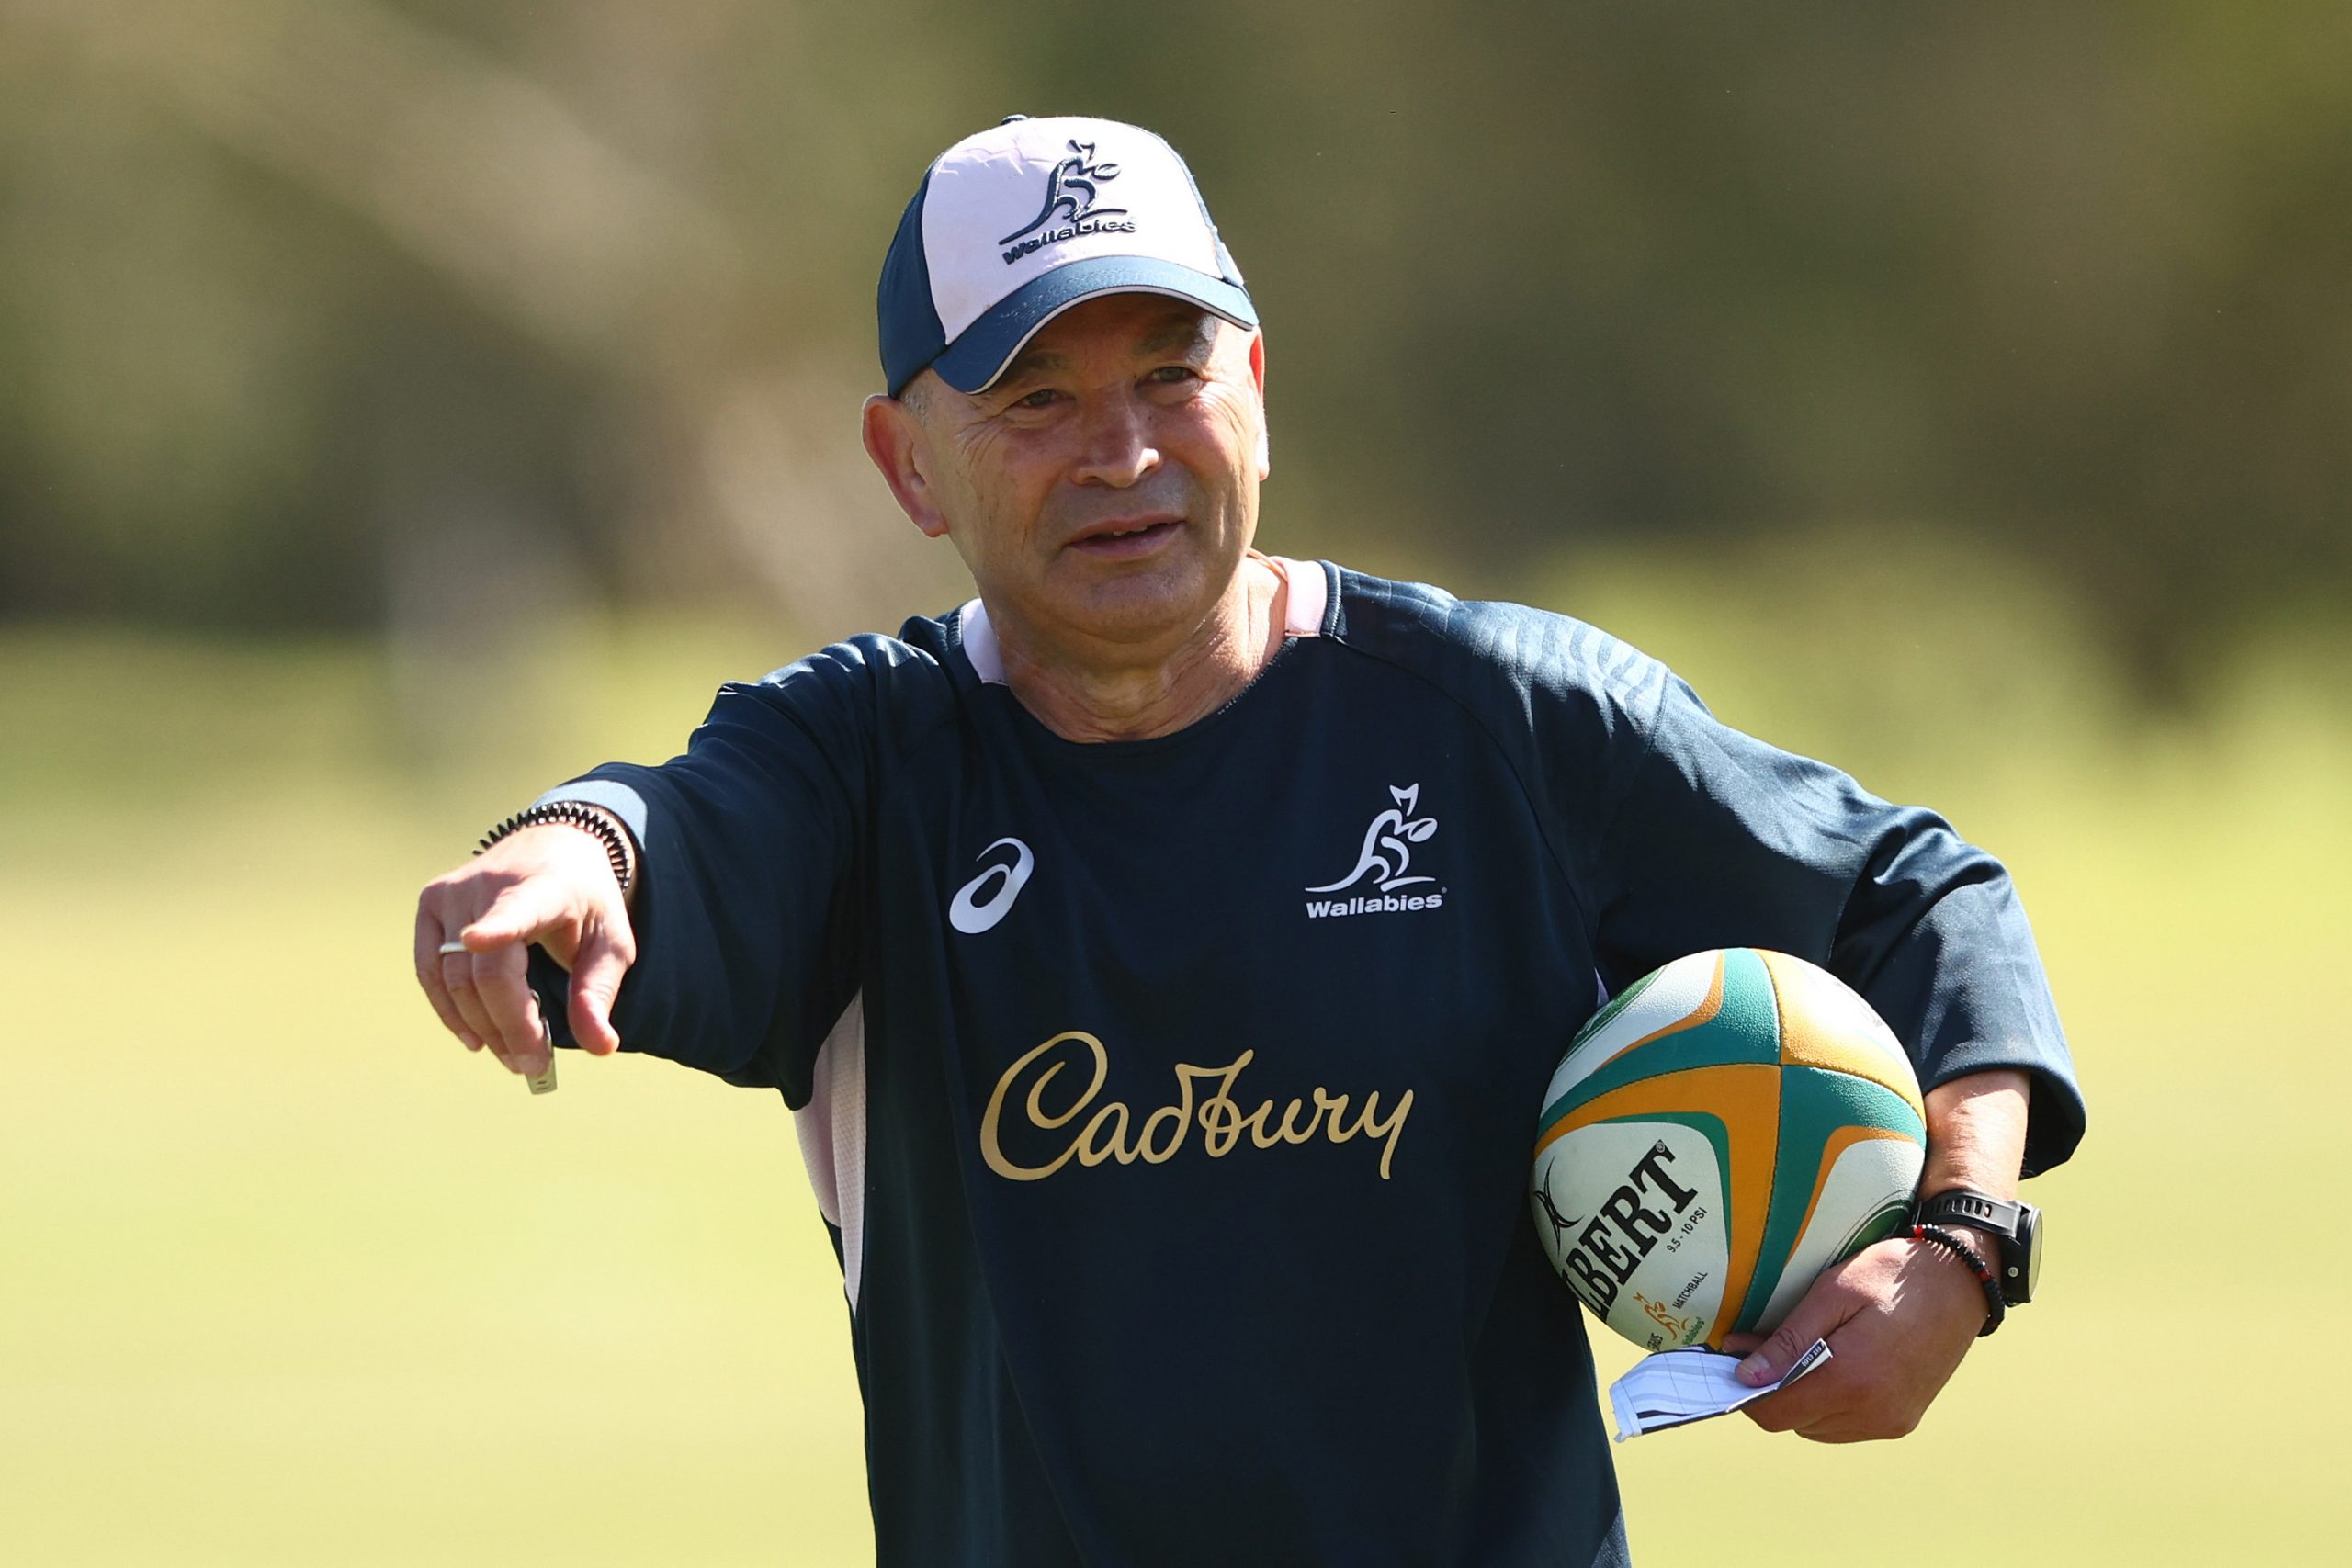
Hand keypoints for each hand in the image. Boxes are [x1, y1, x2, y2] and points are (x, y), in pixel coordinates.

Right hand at [413, 822, 635, 1077]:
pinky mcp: (431, 901)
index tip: (478, 941)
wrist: (552, 849)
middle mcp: (491, 882)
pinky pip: (429, 969)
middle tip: (533, 1066)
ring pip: (454, 978)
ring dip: (482, 1027)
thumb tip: (601, 1048)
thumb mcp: (610, 942)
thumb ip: (599, 992)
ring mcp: (454, 890)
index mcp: (545, 887)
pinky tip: (475, 1038)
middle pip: (487, 972)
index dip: (498, 928)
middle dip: (509, 1027)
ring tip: (514, 1056)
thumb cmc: (586, 902)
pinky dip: (449, 1009)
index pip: (519, 910)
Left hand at [1720, 1232, 1988, 1441]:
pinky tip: (1832, 1368)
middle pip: (1794, 1422)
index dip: (1746, 1392)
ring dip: (1801, 1400)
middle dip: (1771, 1390)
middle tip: (1762, 1348)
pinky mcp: (1903, 1421)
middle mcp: (1872, 1412)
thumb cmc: (1893, 1276)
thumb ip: (1789, 1340)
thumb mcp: (1833, 1293)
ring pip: (1818, 1429)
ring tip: (1801, 1354)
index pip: (1776, 1413)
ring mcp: (1890, 1421)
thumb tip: (1747, 1374)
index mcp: (1851, 1379)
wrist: (1959, 1281)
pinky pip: (1847, 1426)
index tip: (1733, 1362)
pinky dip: (1830, 1405)